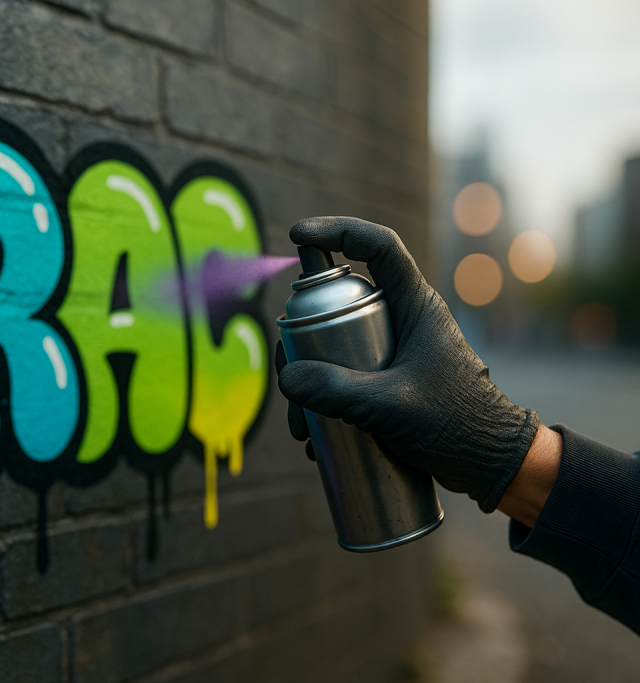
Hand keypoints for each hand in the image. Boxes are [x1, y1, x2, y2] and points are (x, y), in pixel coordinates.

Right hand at [276, 216, 539, 511]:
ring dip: (309, 384)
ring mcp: (394, 352)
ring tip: (302, 429)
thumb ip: (337, 391)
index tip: (298, 234)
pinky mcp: (388, 383)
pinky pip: (344, 379)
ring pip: (335, 348)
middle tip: (289, 376)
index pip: (378, 247)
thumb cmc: (458, 426)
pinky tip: (314, 439)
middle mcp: (403, 321)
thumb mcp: (391, 407)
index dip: (338, 231)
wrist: (491, 467)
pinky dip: (323, 404)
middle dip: (303, 340)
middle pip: (338, 305)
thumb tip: (287, 378)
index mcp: (417, 306)